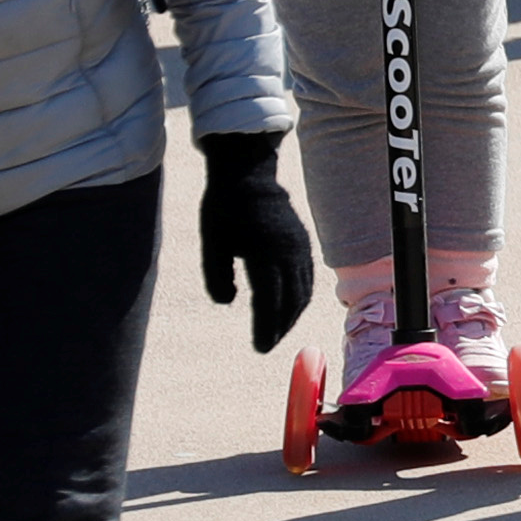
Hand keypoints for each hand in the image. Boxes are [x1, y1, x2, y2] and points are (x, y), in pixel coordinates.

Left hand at [196, 130, 315, 352]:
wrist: (247, 172)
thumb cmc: (224, 208)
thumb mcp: (212, 242)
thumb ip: (217, 277)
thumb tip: (228, 302)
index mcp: (265, 254)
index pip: (270, 302)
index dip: (266, 328)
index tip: (259, 348)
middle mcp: (289, 253)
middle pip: (291, 301)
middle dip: (280, 328)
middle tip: (265, 345)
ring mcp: (300, 247)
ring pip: (304, 292)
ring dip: (291, 315)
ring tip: (275, 331)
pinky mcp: (303, 242)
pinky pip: (308, 278)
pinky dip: (300, 297)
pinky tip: (288, 305)